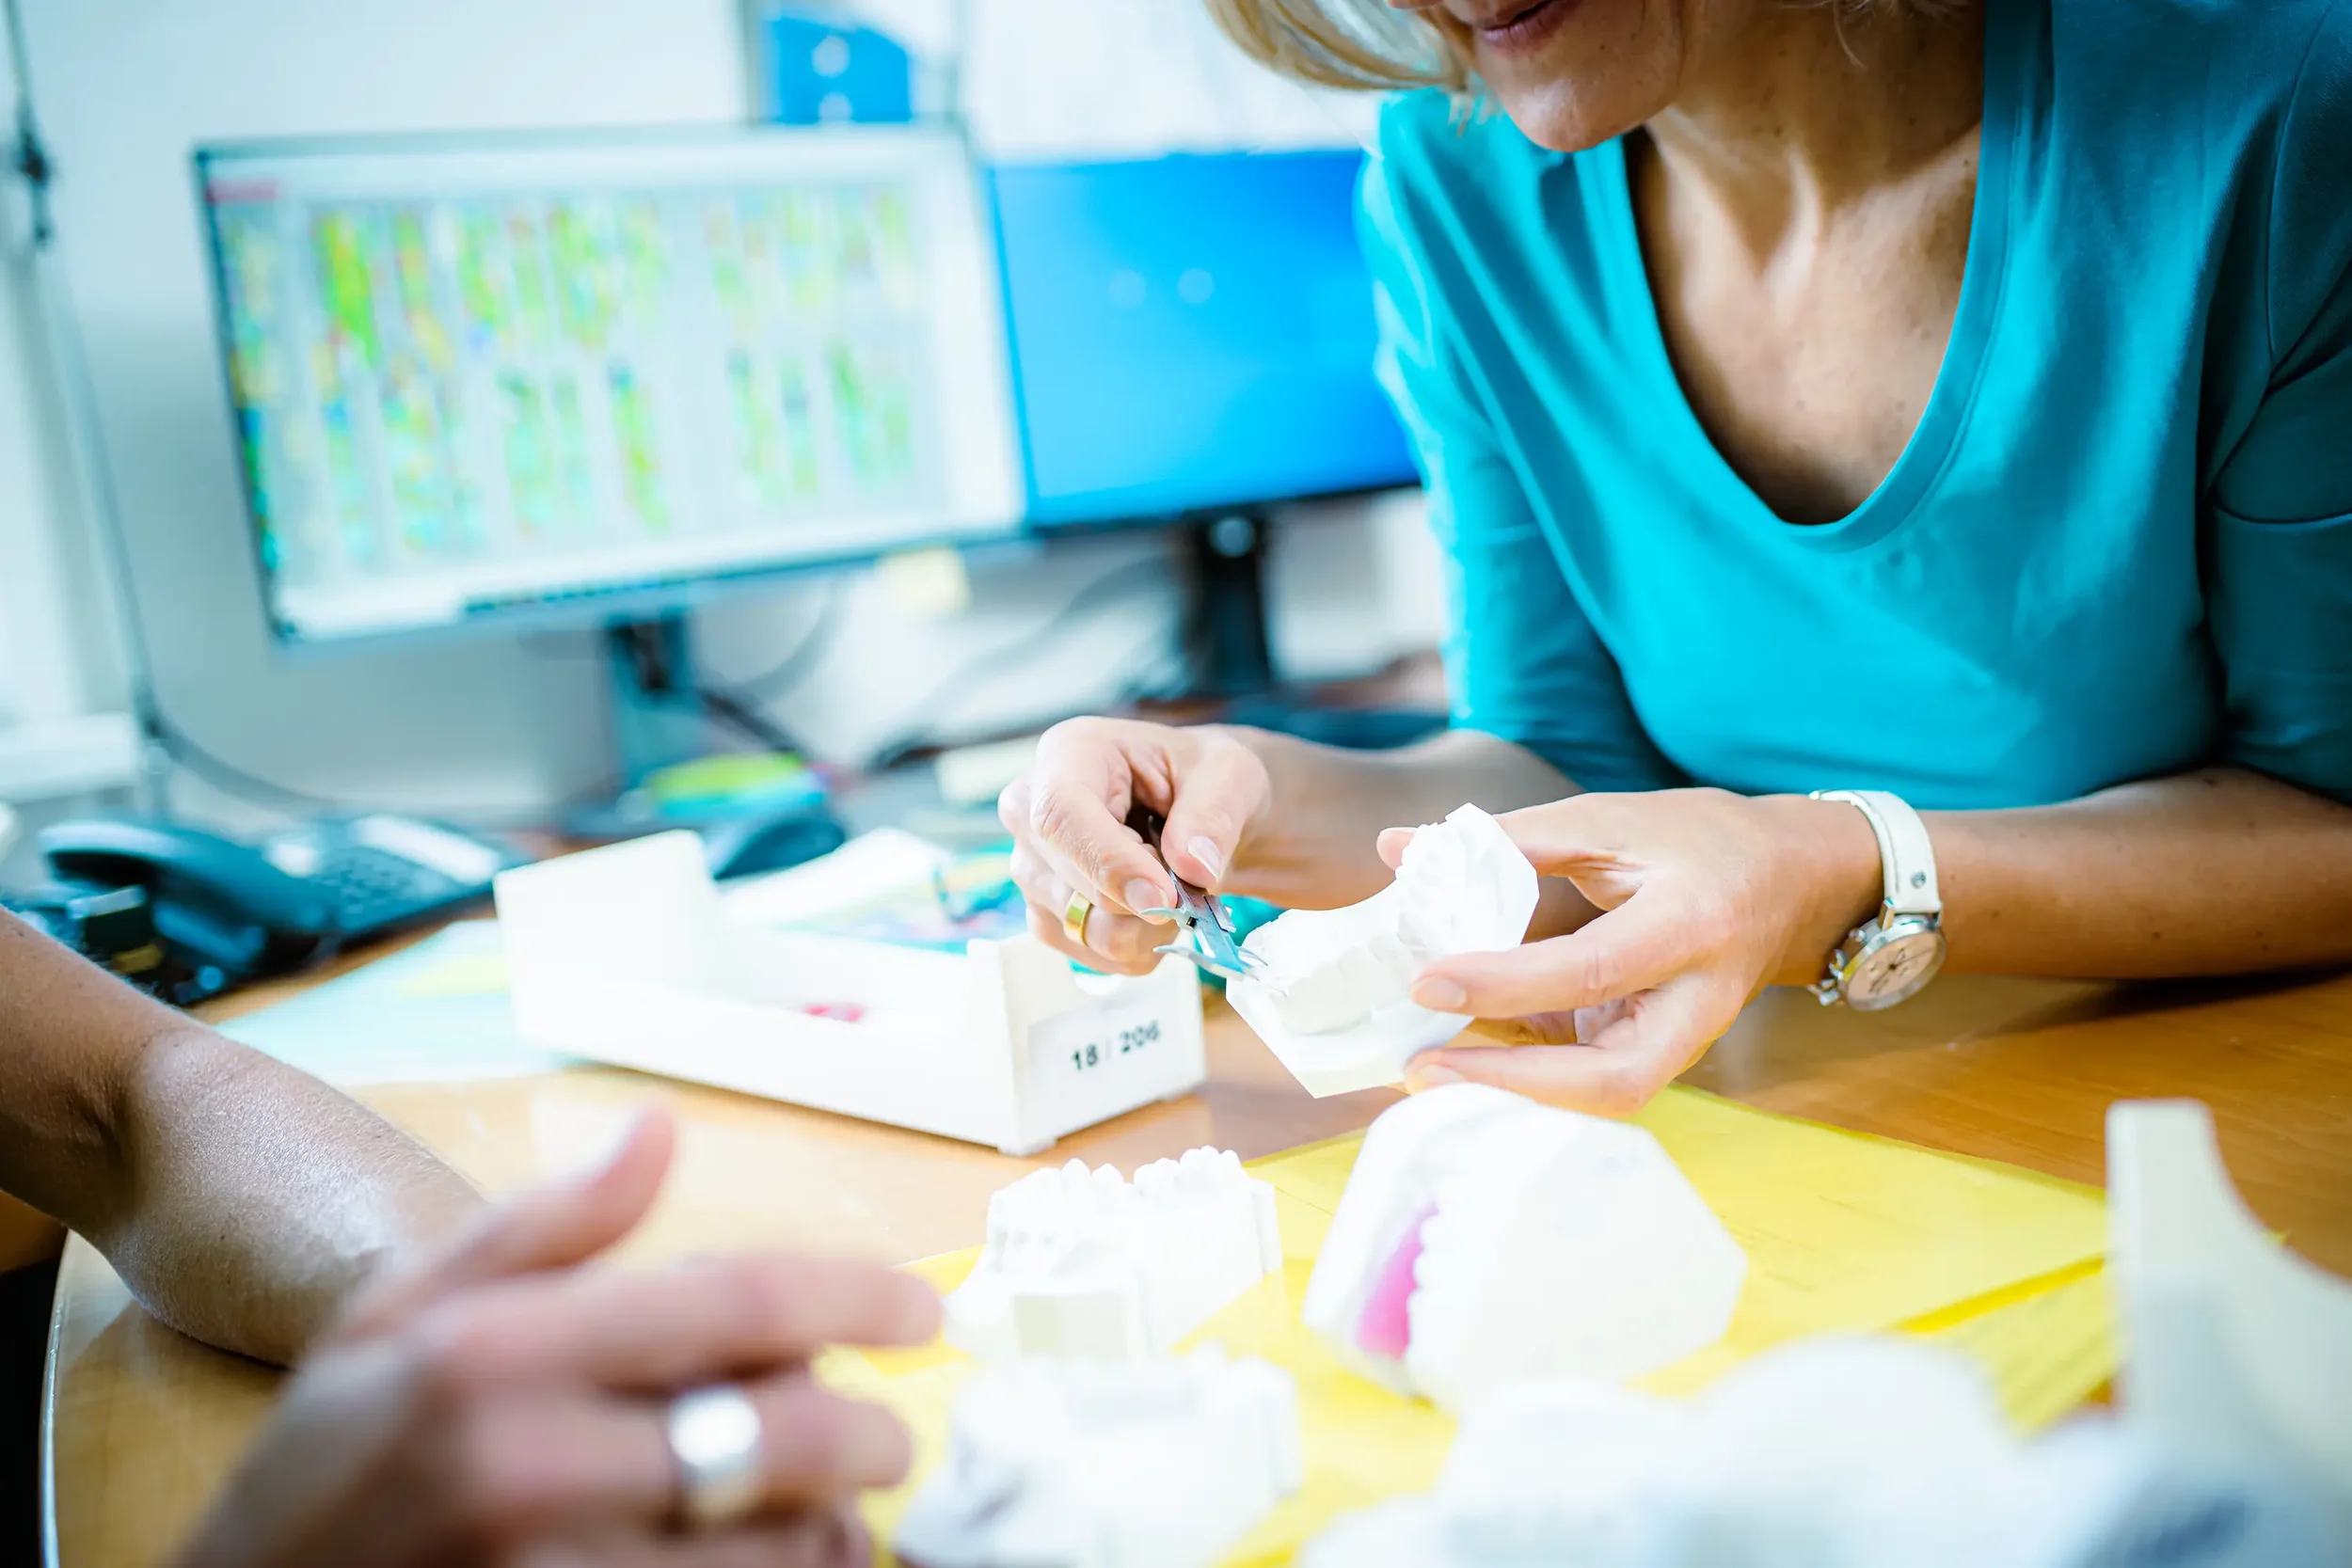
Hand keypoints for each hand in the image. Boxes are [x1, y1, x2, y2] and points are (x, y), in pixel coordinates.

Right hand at [178, 1112, 939, 1567]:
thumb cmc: (326, 1469)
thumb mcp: (398, 1317)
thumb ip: (542, 1226)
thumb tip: (658, 1130)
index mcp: (497, 1352)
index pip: (735, 1299)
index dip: (856, 1293)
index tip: (923, 1307)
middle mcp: (528, 1463)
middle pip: (782, 1429)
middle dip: (866, 1428)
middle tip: (882, 1427)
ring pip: (774, 1545)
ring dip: (832, 1525)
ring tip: (825, 1508)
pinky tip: (772, 1560)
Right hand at [1001, 718, 1272, 974]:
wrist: (1197, 812)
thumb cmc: (1203, 779)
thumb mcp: (1230, 775)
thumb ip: (1215, 815)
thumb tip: (1195, 868)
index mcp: (1070, 753)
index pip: (1060, 816)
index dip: (1108, 863)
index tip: (1164, 897)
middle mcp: (1031, 809)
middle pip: (1073, 882)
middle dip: (1147, 898)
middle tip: (1190, 876)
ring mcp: (1031, 866)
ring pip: (1084, 927)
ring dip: (1148, 926)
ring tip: (1175, 889)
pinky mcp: (1045, 913)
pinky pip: (1091, 952)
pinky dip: (1139, 946)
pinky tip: (1157, 913)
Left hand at [1392, 789, 1882, 1115]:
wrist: (1795, 883)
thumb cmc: (1701, 841)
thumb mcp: (1611, 819)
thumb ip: (1506, 839)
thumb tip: (1397, 848)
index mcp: (1690, 922)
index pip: (1591, 968)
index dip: (1504, 981)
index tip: (1425, 981)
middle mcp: (1698, 998)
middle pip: (1615, 1078)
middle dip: (1515, 1085)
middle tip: (1424, 1067)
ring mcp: (1687, 1038)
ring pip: (1606, 1097)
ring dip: (1517, 1095)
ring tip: (1432, 1071)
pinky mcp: (1664, 1051)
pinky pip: (1595, 1081)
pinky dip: (1529, 1077)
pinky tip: (1469, 1055)